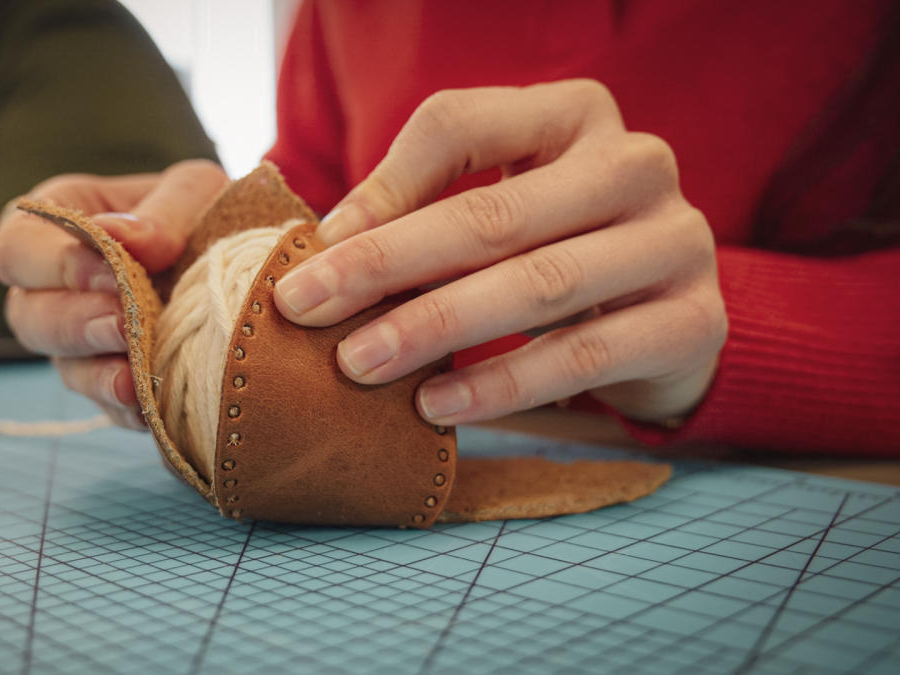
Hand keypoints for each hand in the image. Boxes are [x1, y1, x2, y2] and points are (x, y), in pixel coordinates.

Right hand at [0, 159, 228, 427]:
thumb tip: (121, 236)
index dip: (55, 266)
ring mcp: (83, 343)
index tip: (111, 271)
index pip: (17, 250)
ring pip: (67, 369)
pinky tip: (151, 408)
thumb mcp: (192, 190)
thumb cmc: (202, 210)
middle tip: (122, 325)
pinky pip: (109, 407)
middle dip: (74, 326)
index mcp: (53, 228)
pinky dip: (130, 410)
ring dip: (98, 377)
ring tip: (133, 380)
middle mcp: (55, 290)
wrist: (244, 257)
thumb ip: (161, 210)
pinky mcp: (117, 381)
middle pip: (29, 318)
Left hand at [273, 80, 726, 425]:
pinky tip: (437, 405)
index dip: (380, 187)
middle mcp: (635, 162)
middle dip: (387, 265)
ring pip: (539, 284)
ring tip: (360, 365)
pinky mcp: (696, 320)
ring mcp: (676, 239)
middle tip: (307, 310)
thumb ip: (421, 214)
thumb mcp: (495, 211)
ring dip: (435, 328)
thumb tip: (325, 255)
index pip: (460, 125)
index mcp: (573, 113)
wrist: (665, 318)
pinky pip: (585, 355)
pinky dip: (503, 385)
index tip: (317, 246)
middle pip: (493, 213)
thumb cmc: (553, 250)